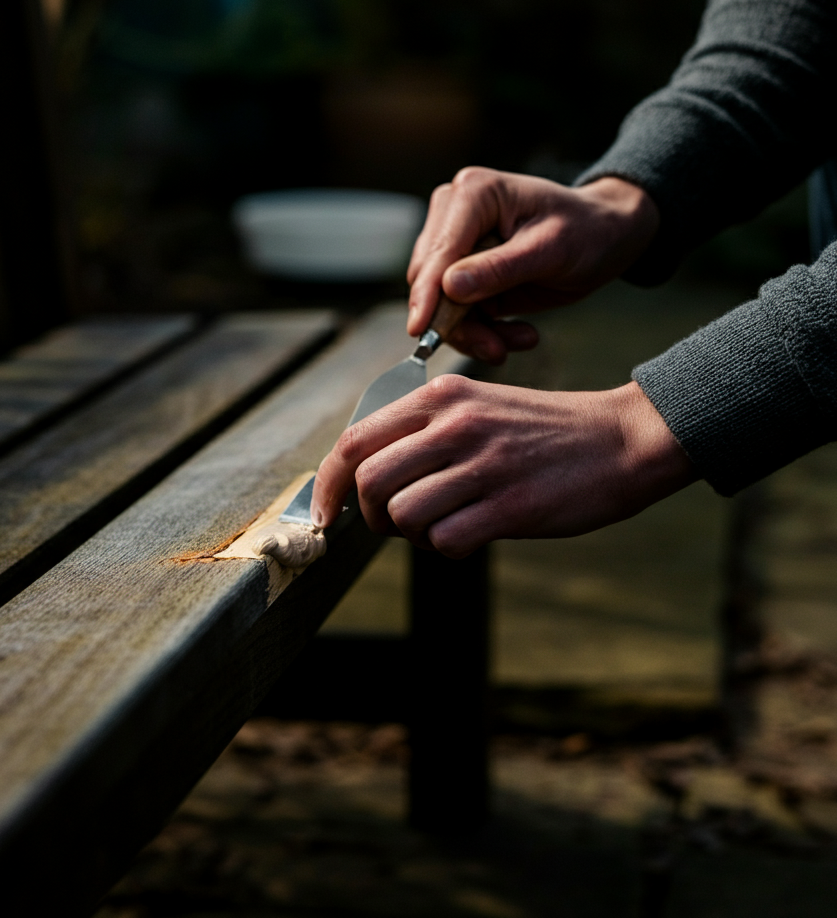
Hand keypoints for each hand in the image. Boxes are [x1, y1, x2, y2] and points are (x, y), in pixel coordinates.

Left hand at [310, 374, 691, 555]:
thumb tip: (364, 481)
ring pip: (403, 515)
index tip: (324, 514)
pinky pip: (445, 542)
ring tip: (444, 523)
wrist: (621, 440)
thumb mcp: (476, 408)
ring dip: (413, 534)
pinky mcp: (510, 505)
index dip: (329, 484)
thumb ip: (421, 435)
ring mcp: (483, 464)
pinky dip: (448, 548)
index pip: (354, 440)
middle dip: (370, 515)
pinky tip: (473, 534)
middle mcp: (455, 424)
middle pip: (369, 481)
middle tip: (395, 523)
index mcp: (440, 397)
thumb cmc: (541, 431)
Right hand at [407, 170, 658, 361]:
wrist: (604, 237)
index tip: (420, 331)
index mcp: (474, 194)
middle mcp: (454, 214)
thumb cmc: (586, 231)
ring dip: (476, 332)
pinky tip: (519, 333)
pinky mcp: (463, 272)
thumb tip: (450, 287)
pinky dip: (484, 331)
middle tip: (497, 348)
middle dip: (459, 321)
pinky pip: (457, 312)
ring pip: (440, 303)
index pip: (440, 251)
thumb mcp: (551, 250)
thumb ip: (499, 269)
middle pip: (430, 281)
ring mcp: (456, 244)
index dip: (428, 294)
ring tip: (519, 339)